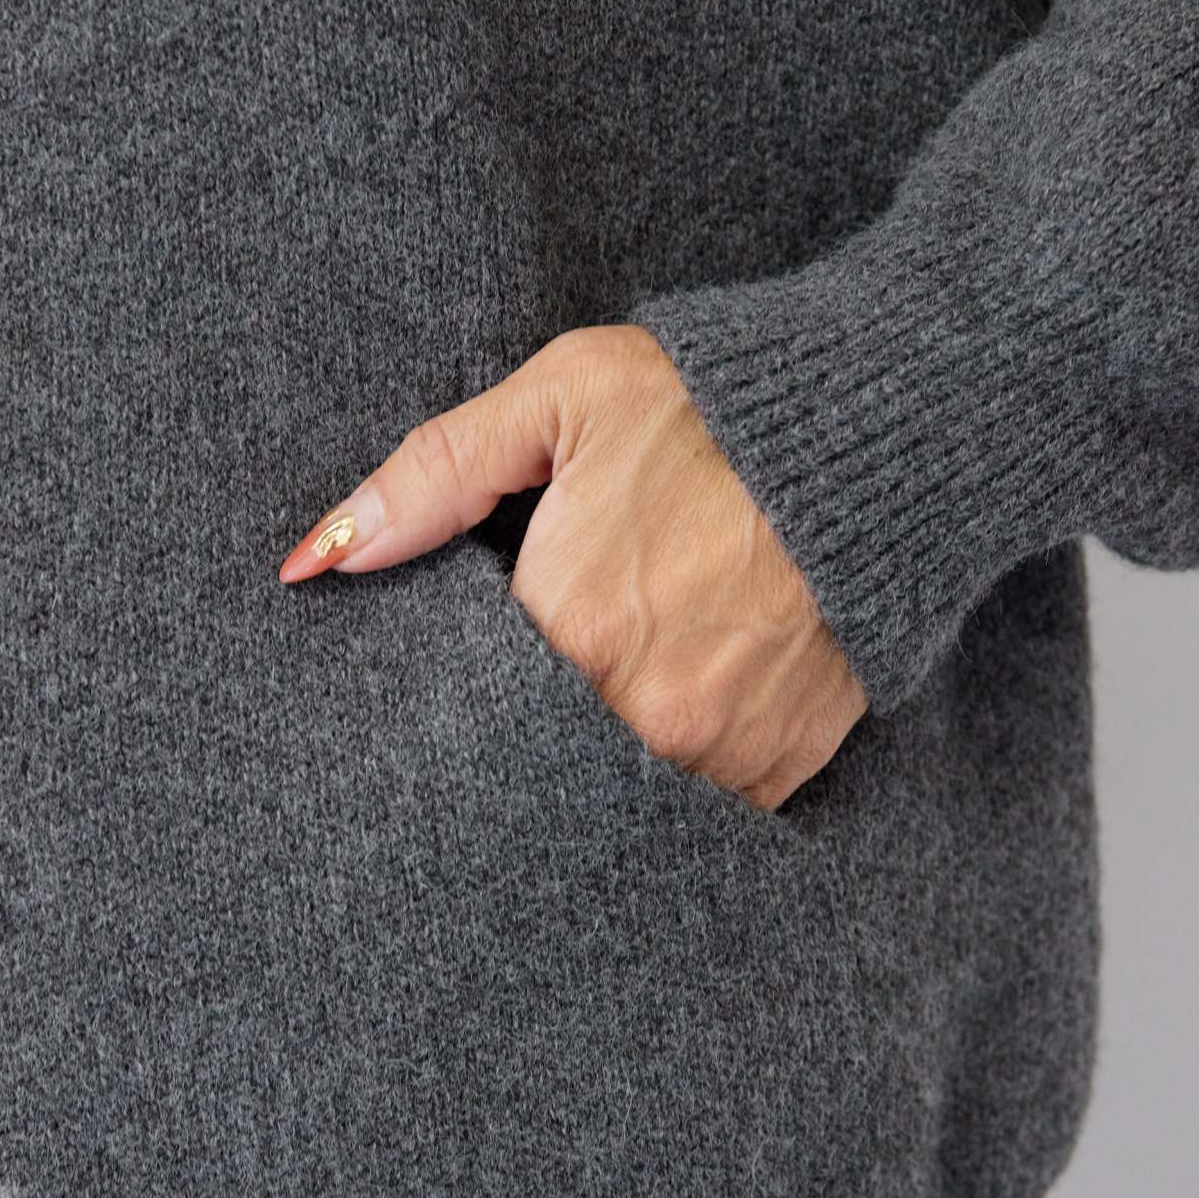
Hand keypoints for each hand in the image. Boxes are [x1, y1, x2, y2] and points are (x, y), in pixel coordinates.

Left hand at [279, 324, 867, 809]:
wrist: (882, 427)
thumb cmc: (709, 406)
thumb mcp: (559, 400)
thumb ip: (431, 478)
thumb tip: (316, 559)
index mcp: (577, 630)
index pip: (474, 707)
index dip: (473, 681)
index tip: (492, 649)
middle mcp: (649, 714)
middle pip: (546, 757)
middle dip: (535, 726)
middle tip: (575, 646)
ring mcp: (725, 751)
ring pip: (626, 790)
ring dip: (614, 744)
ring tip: (638, 663)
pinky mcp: (786, 763)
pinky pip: (710, 797)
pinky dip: (692, 757)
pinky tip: (697, 688)